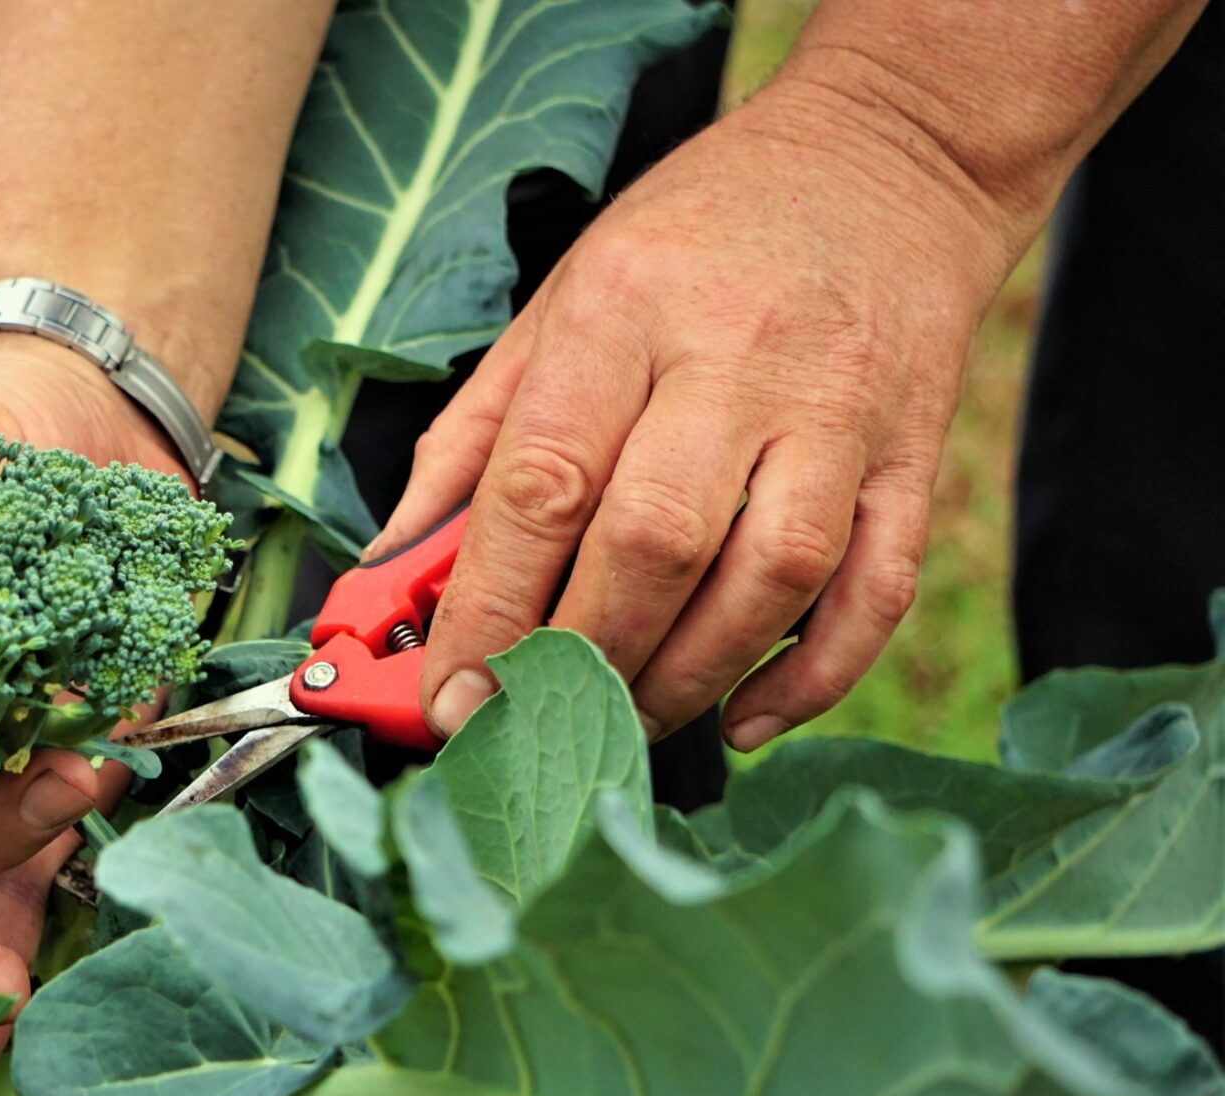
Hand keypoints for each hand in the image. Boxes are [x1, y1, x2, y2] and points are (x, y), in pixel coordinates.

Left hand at [373, 77, 1017, 752]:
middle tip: (531, 720)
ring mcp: (840, 410)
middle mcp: (738, 357)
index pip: (542, 482)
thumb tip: (392, 567)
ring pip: (771, 579)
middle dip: (580, 657)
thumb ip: (473, 435)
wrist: (886, 159)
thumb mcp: (560, 299)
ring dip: (686, 677)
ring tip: (622, 722)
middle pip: (654, 542)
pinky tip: (745, 716)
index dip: (489, 608)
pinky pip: (878, 590)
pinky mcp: (916, 455)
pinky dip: (813, 676)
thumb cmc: (695, 239)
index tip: (448, 696)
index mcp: (623, 310)